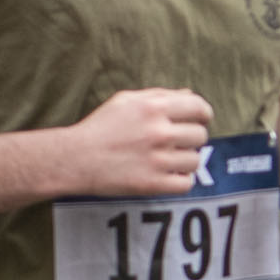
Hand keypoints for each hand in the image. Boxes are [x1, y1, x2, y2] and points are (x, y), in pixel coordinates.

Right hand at [70, 86, 212, 196]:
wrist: (75, 159)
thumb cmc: (100, 127)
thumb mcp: (126, 101)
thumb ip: (159, 95)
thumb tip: (189, 96)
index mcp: (153, 107)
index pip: (199, 108)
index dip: (203, 115)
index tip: (198, 121)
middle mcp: (158, 132)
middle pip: (200, 135)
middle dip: (191, 139)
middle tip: (176, 143)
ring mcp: (157, 159)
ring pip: (195, 161)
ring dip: (185, 161)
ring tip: (168, 159)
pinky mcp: (152, 184)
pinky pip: (186, 184)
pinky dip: (180, 180)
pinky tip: (167, 175)